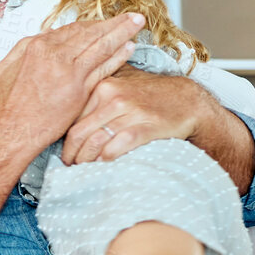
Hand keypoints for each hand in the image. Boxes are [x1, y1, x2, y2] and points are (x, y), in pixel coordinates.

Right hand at [0, 13, 143, 156]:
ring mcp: (70, 71)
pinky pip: (103, 67)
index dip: (91, 25)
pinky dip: (118, 56)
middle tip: (133, 16)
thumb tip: (43, 37)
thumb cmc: (8, 105)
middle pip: (91, 33)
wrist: (12, 131)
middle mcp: (56, 54)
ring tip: (138, 23)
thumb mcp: (6, 68)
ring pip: (101, 46)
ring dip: (122, 32)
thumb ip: (24, 48)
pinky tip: (129, 47)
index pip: (72, 29)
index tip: (104, 23)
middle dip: (114, 23)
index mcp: (38, 46)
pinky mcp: (79, 89)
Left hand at [61, 69, 211, 164]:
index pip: (73, 119)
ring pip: (95, 142)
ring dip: (86, 161)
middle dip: (72, 155)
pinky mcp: (145, 126)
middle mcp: (114, 96)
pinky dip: (106, 159)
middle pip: (79, 133)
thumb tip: (71, 118)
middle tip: (71, 166)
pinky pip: (116, 147)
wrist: (187, 101)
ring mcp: (130, 111)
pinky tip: (103, 165)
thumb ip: (97, 97)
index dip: (66, 141)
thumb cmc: (150, 97)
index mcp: (103, 86)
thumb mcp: (121, 86)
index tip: (66, 153)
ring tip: (84, 169)